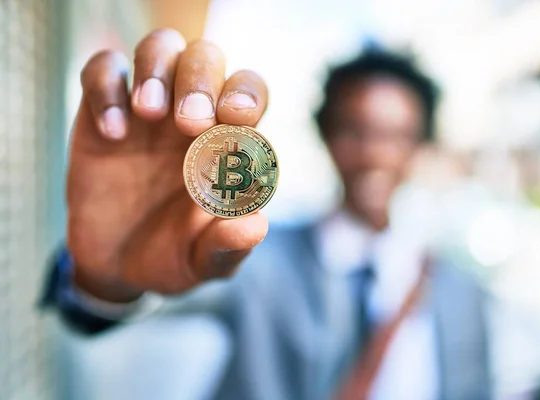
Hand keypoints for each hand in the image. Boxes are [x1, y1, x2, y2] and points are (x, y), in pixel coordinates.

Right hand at [68, 29, 268, 301]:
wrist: (117, 266)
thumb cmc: (172, 255)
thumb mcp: (201, 262)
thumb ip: (228, 247)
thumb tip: (254, 225)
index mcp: (227, 142)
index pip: (249, 92)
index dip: (247, 94)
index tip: (235, 117)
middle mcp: (192, 116)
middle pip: (206, 59)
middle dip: (201, 80)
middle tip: (188, 122)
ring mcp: (147, 111)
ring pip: (161, 48)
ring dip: (157, 69)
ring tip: (148, 112)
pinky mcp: (102, 112)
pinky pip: (104, 70)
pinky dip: (107, 88)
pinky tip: (113, 133)